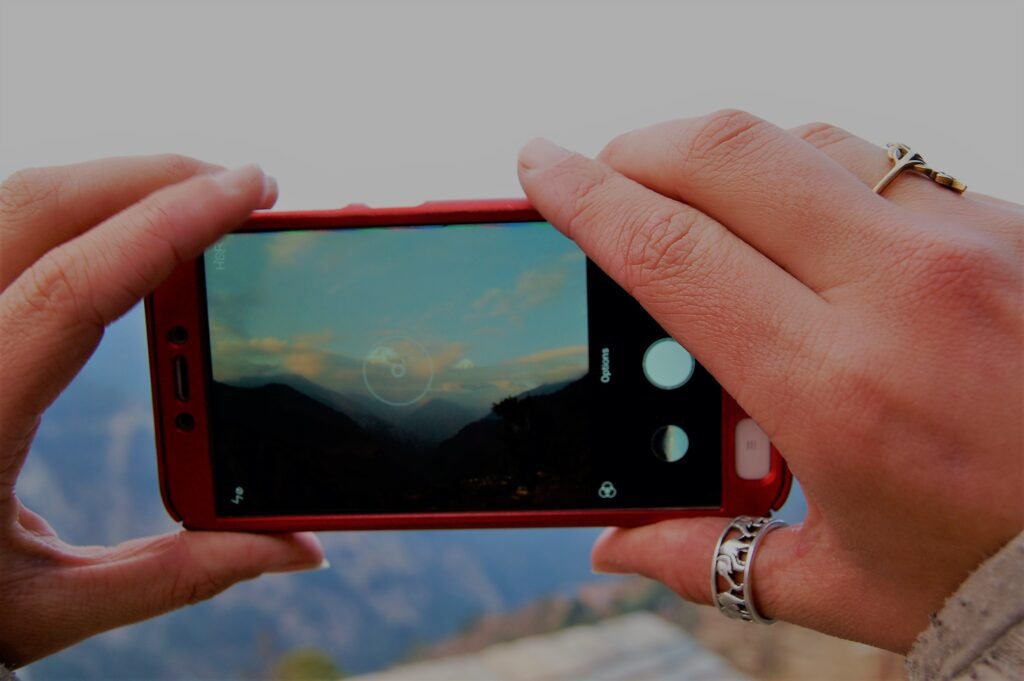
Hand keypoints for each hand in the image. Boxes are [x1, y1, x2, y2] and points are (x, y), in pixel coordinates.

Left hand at [0, 156, 324, 667]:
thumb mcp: (50, 607)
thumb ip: (179, 573)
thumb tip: (298, 546)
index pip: (78, 286)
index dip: (172, 224)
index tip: (250, 189)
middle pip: (40, 207)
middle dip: (153, 177)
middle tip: (244, 187)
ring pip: (15, 204)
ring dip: (114, 186)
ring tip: (200, 201)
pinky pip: (7, 232)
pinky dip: (77, 212)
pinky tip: (127, 234)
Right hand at [518, 111, 1022, 651]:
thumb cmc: (997, 572)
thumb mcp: (838, 582)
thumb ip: (703, 556)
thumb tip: (615, 546)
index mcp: (834, 389)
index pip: (670, 252)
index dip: (585, 197)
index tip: (540, 165)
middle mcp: (901, 292)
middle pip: (730, 153)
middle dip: (642, 146)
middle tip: (606, 171)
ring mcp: (967, 243)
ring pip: (809, 140)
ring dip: (731, 156)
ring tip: (702, 202)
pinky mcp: (1010, 227)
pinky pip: (887, 164)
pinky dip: (821, 179)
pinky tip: (810, 234)